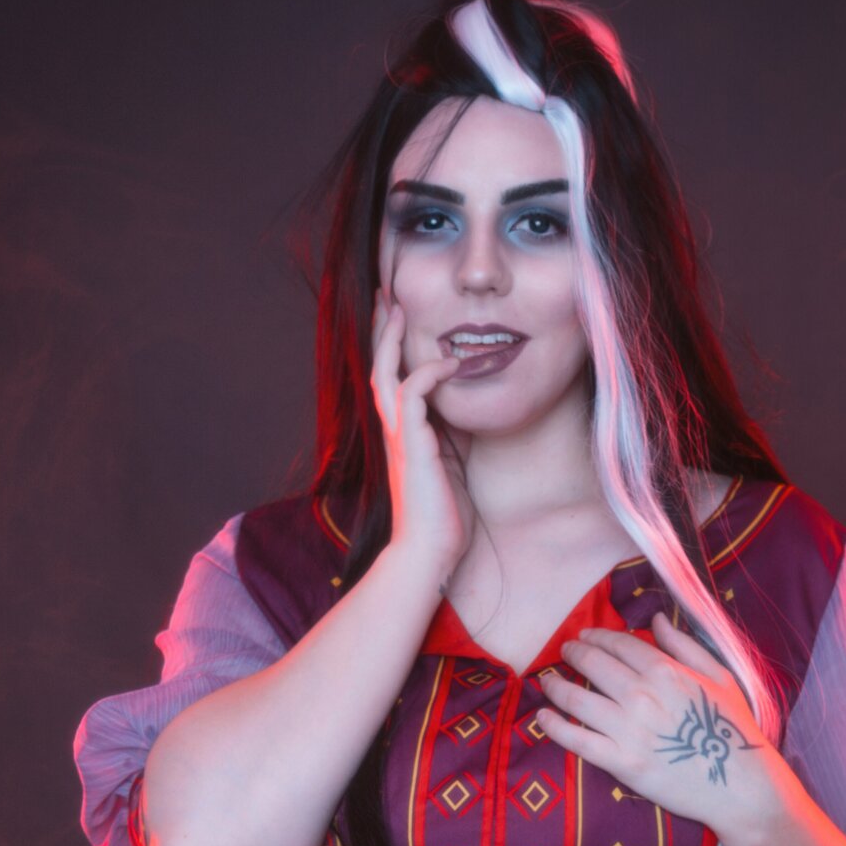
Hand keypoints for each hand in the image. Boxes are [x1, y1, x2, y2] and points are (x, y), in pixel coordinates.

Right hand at [370, 290, 472, 579]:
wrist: (429, 552)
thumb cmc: (443, 516)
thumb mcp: (453, 463)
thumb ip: (452, 432)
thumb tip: (467, 405)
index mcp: (403, 435)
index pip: (392, 380)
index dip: (394, 346)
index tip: (399, 316)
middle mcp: (394, 431)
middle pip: (378, 367)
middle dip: (382, 329)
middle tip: (387, 294)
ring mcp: (399, 437)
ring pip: (386, 373)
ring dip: (392, 338)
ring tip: (398, 306)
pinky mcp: (412, 444)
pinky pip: (414, 393)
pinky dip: (431, 372)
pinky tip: (451, 361)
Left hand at [537, 611, 777, 835]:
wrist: (739, 784)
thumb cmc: (732, 729)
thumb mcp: (719, 676)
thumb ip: (685, 645)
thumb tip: (656, 619)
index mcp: (665, 670)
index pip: (619, 643)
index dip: (597, 636)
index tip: (585, 635)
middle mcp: (641, 694)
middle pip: (593, 664)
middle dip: (573, 653)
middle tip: (564, 652)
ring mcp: (628, 729)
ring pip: (577, 698)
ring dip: (556, 686)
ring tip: (547, 681)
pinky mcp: (620, 762)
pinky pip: (577, 739)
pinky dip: (554, 726)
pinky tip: (542, 717)